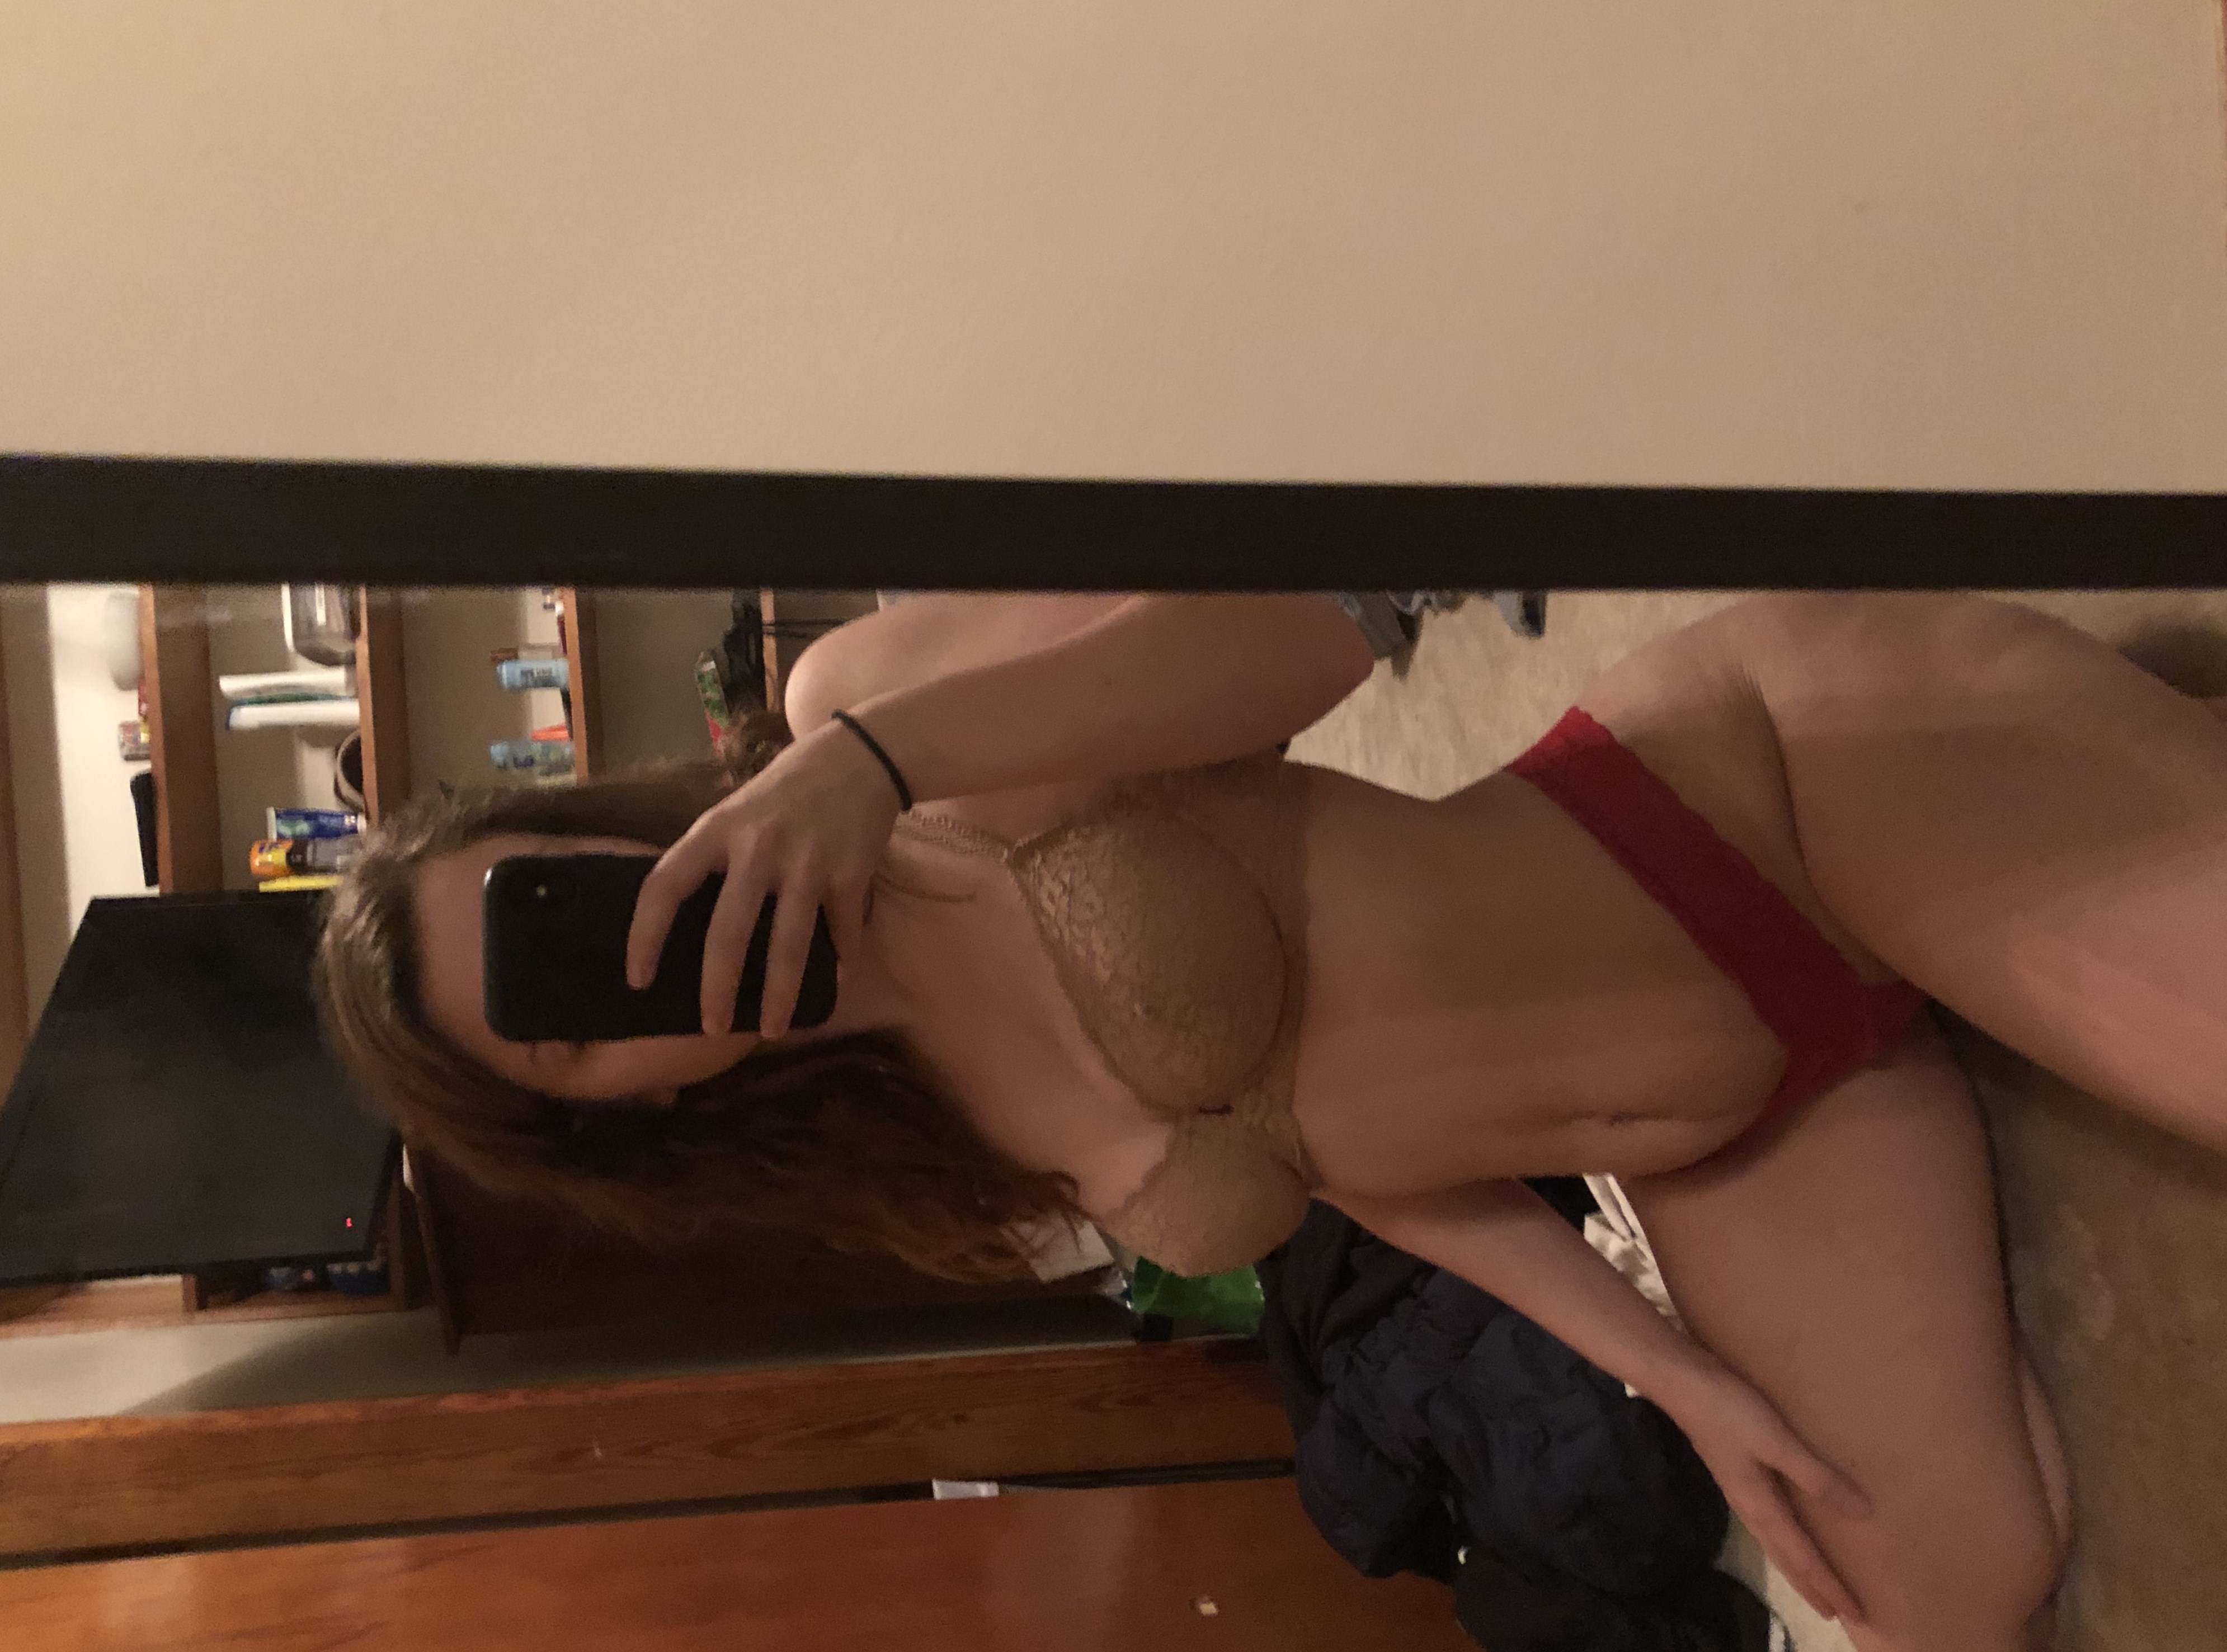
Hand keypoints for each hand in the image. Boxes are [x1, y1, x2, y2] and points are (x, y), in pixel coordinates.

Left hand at [626, 719, 903, 1036]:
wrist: (858, 756)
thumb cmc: (785, 789)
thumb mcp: (734, 811)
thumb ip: (711, 857)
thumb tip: (683, 921)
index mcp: (716, 830)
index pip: (664, 886)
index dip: (644, 936)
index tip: (637, 980)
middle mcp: (757, 848)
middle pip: (728, 932)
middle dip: (718, 988)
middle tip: (712, 1028)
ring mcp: (806, 862)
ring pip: (789, 945)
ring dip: (780, 995)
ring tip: (773, 1030)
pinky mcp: (850, 872)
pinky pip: (841, 930)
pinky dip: (840, 962)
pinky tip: (833, 985)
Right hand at [1657, 1352, 1873, 1625]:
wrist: (1678, 1380)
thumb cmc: (1728, 1410)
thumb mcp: (1776, 1441)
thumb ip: (1816, 1476)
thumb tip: (1863, 1514)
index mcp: (1761, 1505)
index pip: (1802, 1557)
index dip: (1829, 1585)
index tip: (1855, 1614)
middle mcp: (1750, 1506)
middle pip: (1786, 1558)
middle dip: (1813, 1586)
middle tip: (1840, 1614)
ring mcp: (1740, 1489)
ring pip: (1776, 1543)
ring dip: (1798, 1567)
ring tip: (1816, 1584)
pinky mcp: (1737, 1472)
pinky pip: (1770, 1522)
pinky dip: (1786, 1541)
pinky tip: (1788, 1529)